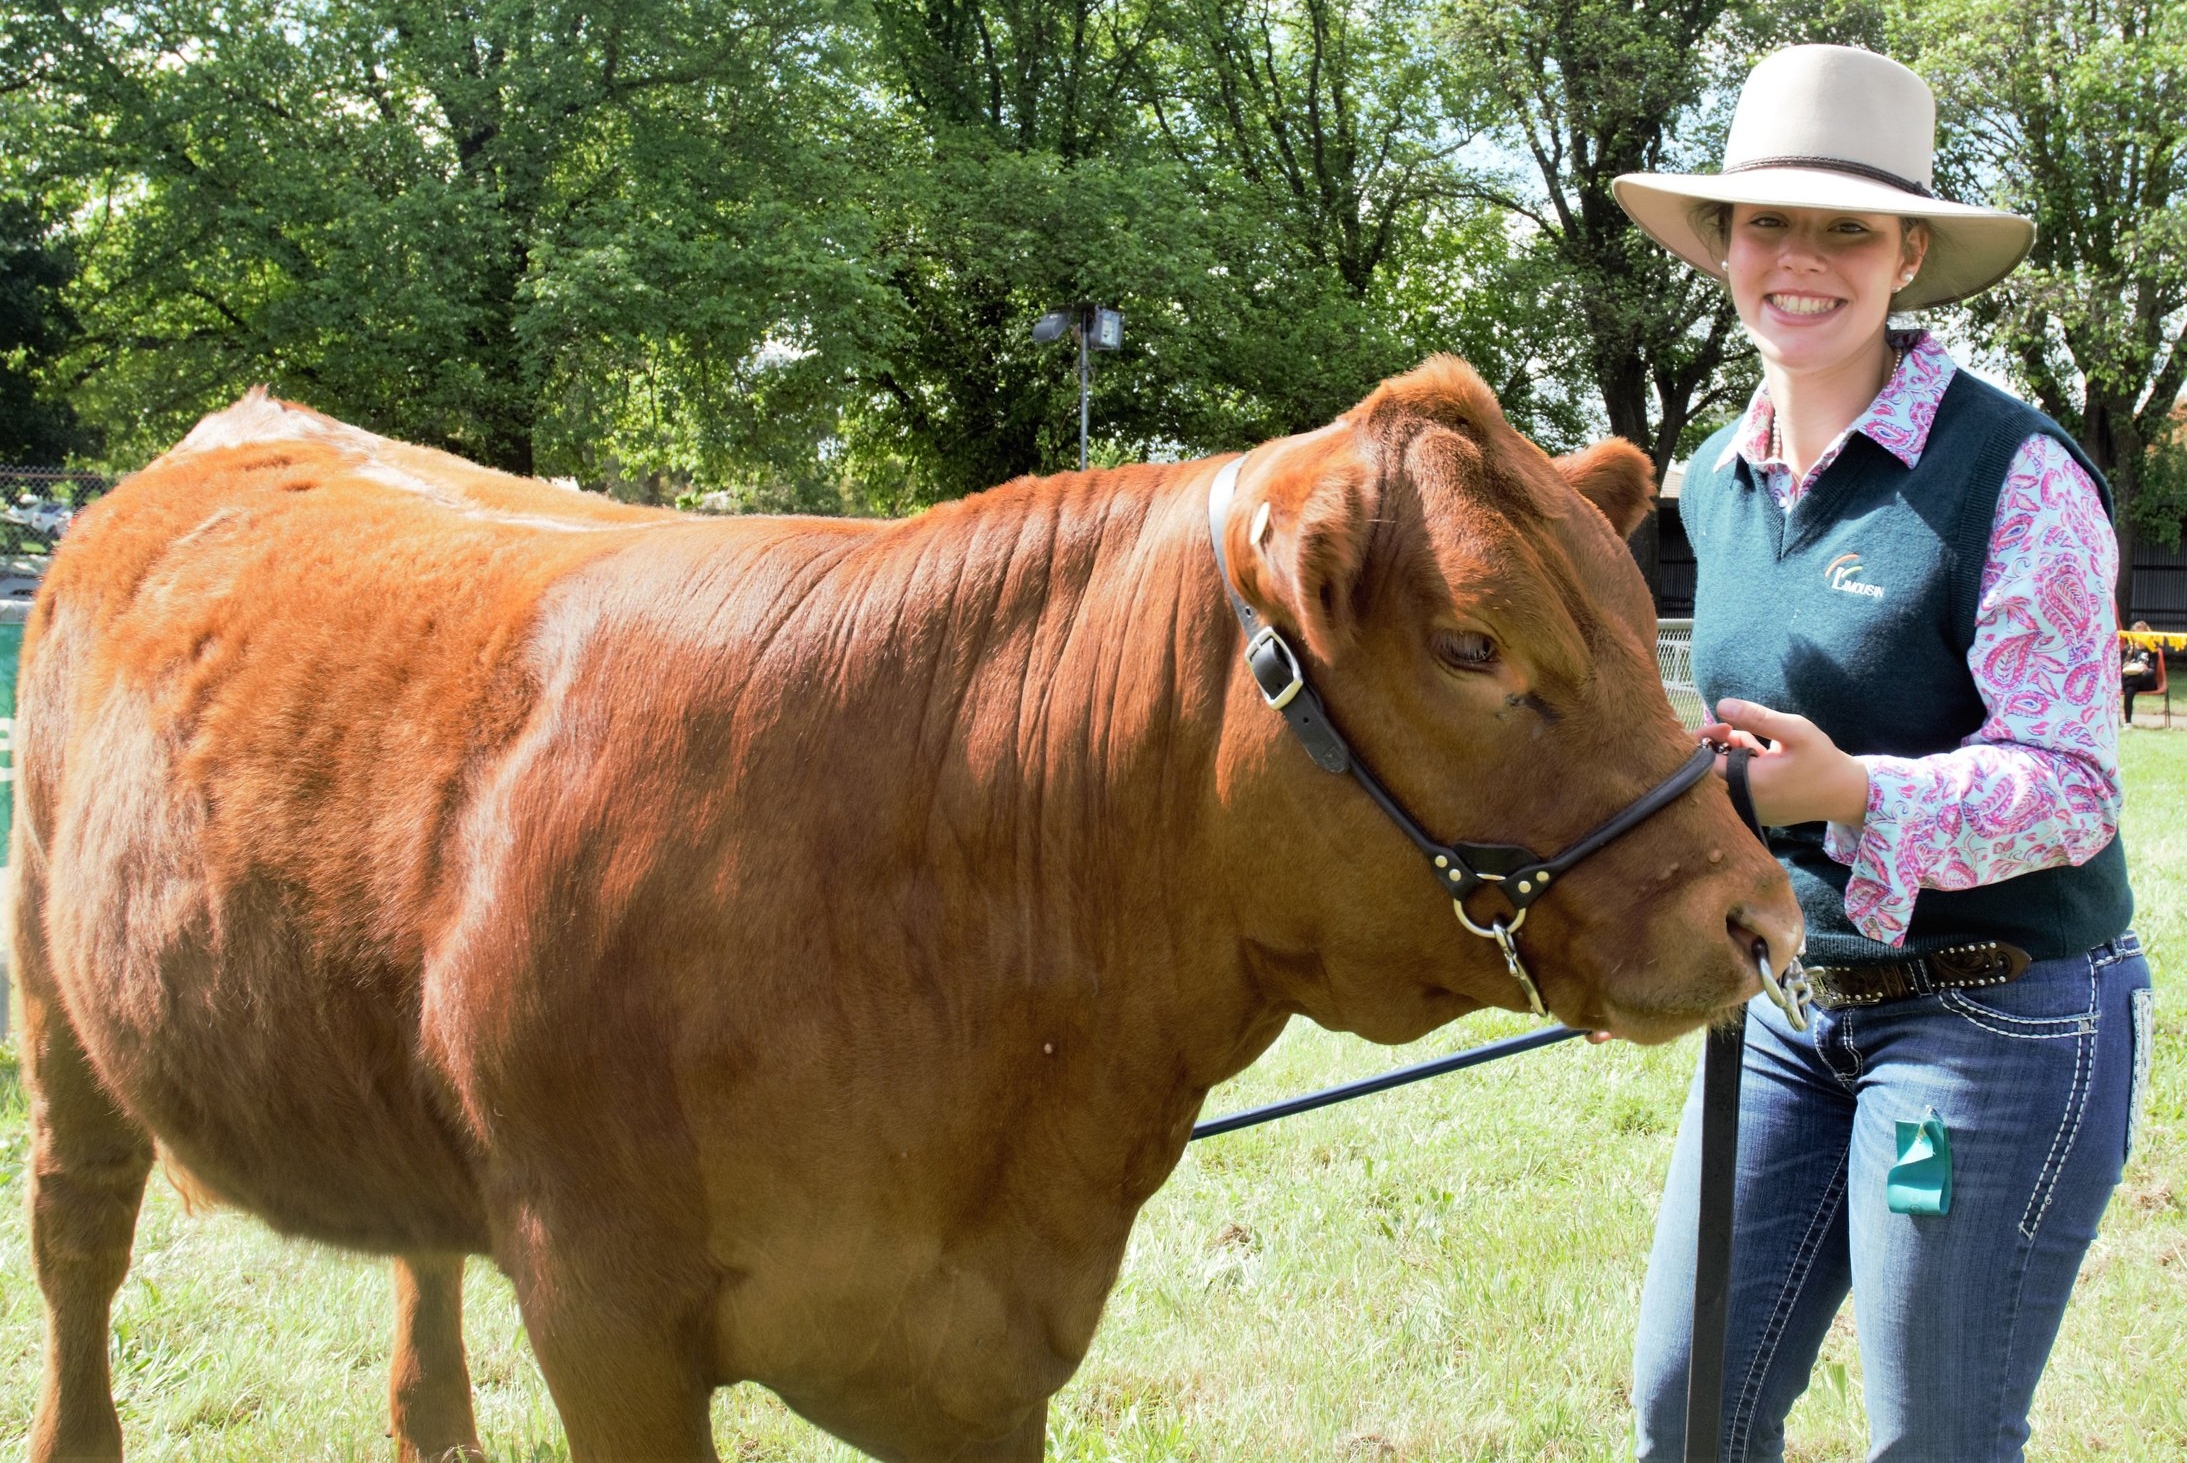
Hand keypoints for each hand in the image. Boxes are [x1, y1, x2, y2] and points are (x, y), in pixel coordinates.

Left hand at [1698, 698, 1870, 828]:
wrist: (1845, 794)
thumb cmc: (1822, 760)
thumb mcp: (1795, 731)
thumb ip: (1758, 718)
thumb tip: (1721, 705)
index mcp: (1748, 784)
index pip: (1702, 762)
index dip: (1707, 739)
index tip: (1726, 724)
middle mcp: (1741, 803)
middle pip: (1708, 771)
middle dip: (1719, 746)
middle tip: (1738, 730)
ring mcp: (1747, 811)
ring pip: (1722, 778)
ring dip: (1732, 756)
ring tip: (1757, 745)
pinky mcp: (1754, 813)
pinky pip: (1735, 788)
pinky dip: (1741, 770)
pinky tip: (1761, 758)